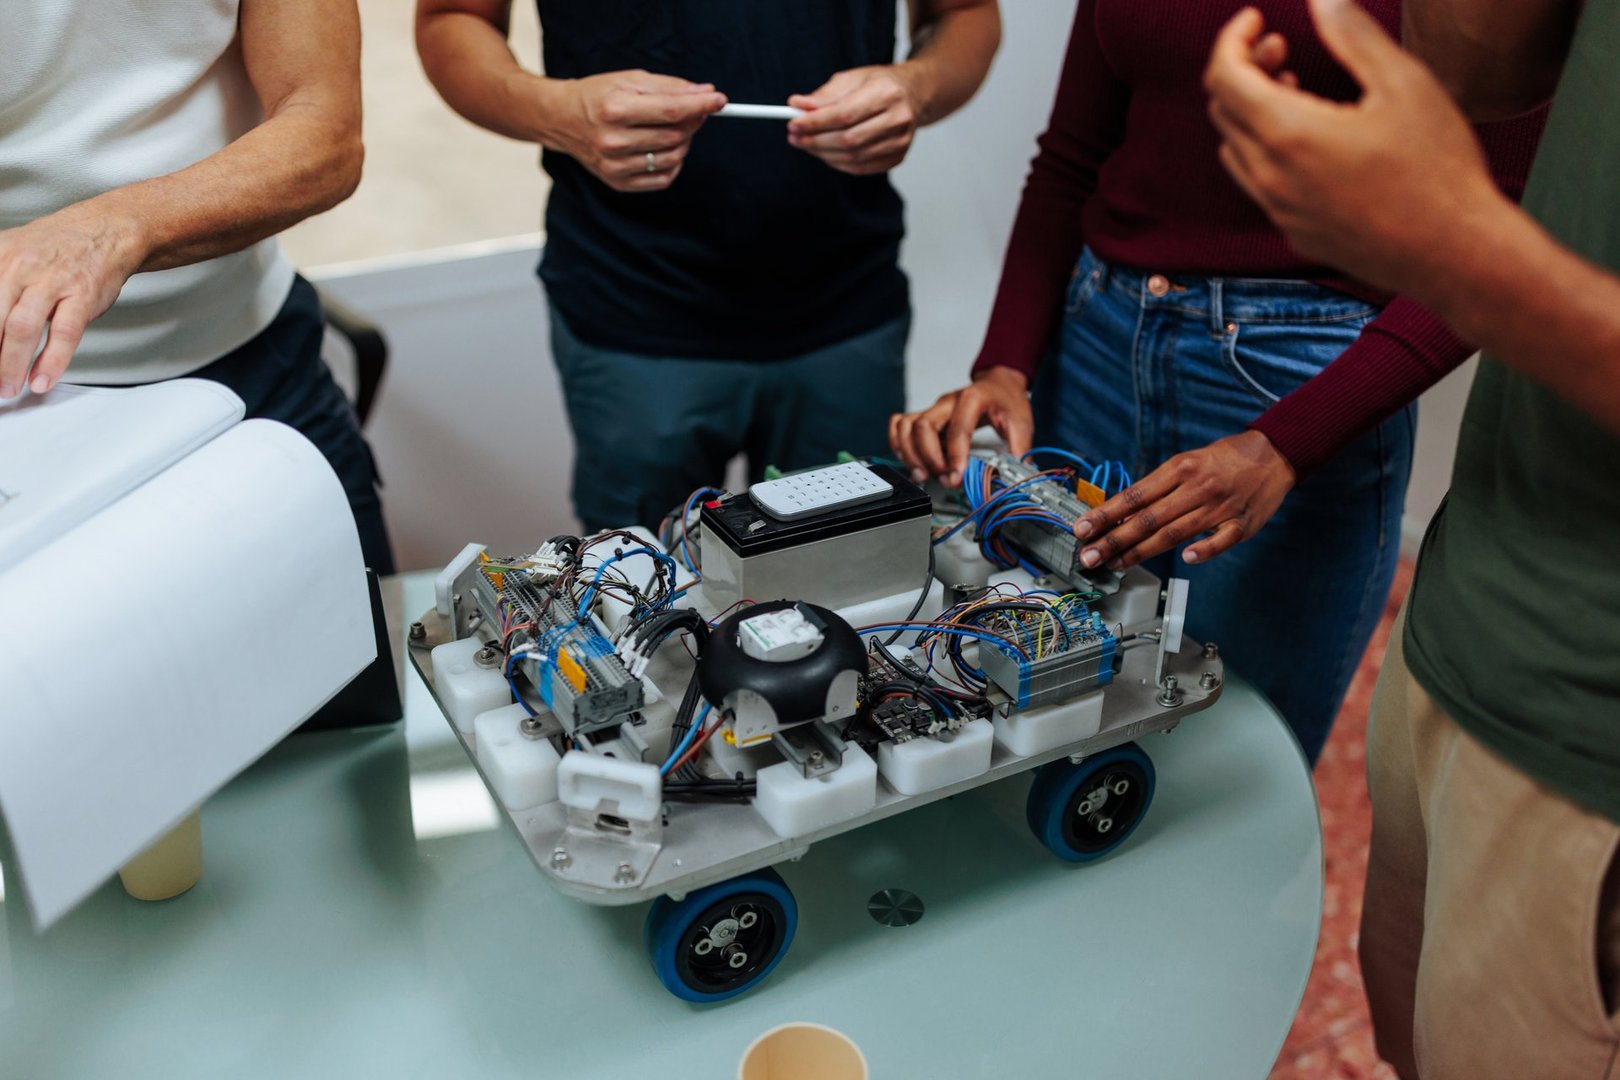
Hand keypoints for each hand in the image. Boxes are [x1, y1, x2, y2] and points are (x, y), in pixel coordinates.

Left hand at [0, 207, 141, 396]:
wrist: (105, 231)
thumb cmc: (57, 249)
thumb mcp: (9, 253)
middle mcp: (18, 267)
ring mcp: (51, 282)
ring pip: (21, 328)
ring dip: (10, 365)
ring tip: (7, 388)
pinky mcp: (81, 297)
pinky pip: (63, 335)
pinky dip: (51, 362)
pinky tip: (41, 380)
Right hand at [549, 70, 725, 192]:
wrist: (561, 119)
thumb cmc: (597, 95)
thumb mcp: (630, 80)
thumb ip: (670, 86)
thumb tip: (706, 92)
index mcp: (615, 109)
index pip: (671, 111)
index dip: (700, 105)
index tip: (719, 100)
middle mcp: (613, 141)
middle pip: (675, 136)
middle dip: (693, 121)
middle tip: (694, 111)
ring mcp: (615, 166)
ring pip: (673, 158)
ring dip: (684, 142)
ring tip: (674, 128)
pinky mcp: (618, 182)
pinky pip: (663, 178)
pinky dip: (673, 162)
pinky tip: (663, 148)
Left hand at [787, 64, 924, 175]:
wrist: (914, 93)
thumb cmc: (880, 84)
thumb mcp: (852, 78)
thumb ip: (824, 94)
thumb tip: (796, 105)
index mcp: (887, 93)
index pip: (844, 114)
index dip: (815, 123)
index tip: (793, 124)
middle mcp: (898, 118)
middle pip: (849, 139)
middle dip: (816, 141)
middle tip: (795, 137)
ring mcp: (901, 141)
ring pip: (853, 157)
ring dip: (824, 154)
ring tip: (806, 144)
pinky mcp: (898, 156)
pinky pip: (861, 167)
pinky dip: (839, 163)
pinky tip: (826, 153)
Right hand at [889, 366, 1032, 486]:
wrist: (998, 385)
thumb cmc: (1006, 401)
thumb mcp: (1021, 423)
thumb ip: (1019, 449)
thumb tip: (1016, 475)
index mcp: (973, 398)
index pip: (958, 428)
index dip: (955, 456)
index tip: (957, 477)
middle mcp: (948, 402)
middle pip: (923, 426)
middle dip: (930, 459)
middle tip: (943, 478)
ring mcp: (933, 409)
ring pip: (907, 426)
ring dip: (910, 455)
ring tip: (923, 475)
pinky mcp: (925, 416)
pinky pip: (900, 425)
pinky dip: (898, 444)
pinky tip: (909, 460)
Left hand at [1073, 430, 1295, 570]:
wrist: (1273, 453)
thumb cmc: (1223, 460)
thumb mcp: (1186, 463)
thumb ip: (1158, 488)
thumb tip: (1121, 512)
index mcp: (1180, 469)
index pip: (1134, 495)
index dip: (1105, 514)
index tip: (1082, 528)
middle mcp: (1196, 487)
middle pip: (1148, 518)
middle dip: (1114, 539)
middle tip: (1089, 556)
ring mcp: (1219, 507)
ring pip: (1175, 532)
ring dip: (1142, 551)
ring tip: (1116, 564)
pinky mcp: (1242, 523)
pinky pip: (1222, 540)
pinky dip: (1204, 549)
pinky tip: (1186, 558)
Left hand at [1203, 0, 1503, 295]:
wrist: (1455, 254)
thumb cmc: (1437, 167)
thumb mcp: (1403, 83)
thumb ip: (1353, 35)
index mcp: (1288, 135)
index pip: (1224, 77)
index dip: (1233, 39)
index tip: (1256, 18)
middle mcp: (1270, 178)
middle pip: (1223, 111)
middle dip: (1243, 69)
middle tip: (1281, 45)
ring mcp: (1278, 212)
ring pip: (1234, 150)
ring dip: (1250, 111)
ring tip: (1293, 85)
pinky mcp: (1293, 233)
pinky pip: (1258, 183)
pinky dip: (1264, 147)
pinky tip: (1308, 136)